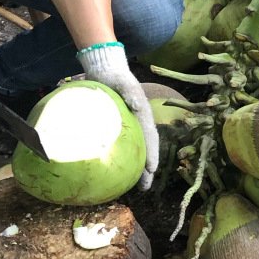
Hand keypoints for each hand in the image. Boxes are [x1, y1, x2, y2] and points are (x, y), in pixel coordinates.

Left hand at [77, 43, 157, 189]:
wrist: (105, 71)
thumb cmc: (116, 77)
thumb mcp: (124, 83)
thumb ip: (131, 93)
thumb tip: (138, 106)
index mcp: (143, 114)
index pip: (150, 138)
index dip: (152, 155)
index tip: (151, 171)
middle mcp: (138, 123)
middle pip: (146, 149)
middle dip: (147, 170)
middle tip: (144, 188)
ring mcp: (129, 126)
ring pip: (136, 150)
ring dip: (137, 168)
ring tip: (134, 186)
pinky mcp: (118, 128)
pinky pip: (124, 146)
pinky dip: (124, 159)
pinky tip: (116, 171)